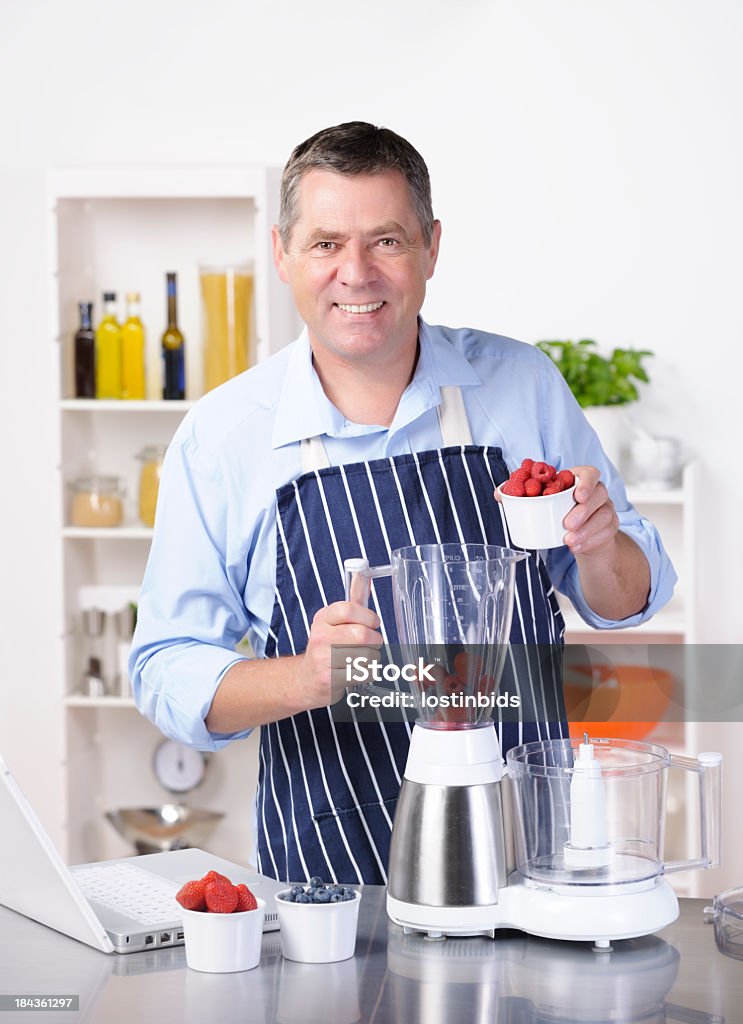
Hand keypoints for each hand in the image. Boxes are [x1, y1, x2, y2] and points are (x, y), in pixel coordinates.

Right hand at [295, 601, 382, 708]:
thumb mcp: (334, 621)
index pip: (348, 609)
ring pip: (366, 655)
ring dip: (372, 658)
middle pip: (361, 635)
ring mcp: (322, 659)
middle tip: (372, 643)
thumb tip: (364, 575)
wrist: (306, 679)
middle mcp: (320, 637)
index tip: (373, 623)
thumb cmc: (327, 647)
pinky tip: (357, 671)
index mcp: (322, 618)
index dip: (368, 616)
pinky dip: (367, 673)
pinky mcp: (328, 679)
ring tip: (362, 658)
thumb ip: (352, 600)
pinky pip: (363, 673)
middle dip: (375, 640)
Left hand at [492, 464, 618, 555]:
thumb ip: (521, 496)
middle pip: (599, 495)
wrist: (580, 536)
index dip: (586, 482)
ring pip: (604, 516)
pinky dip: (590, 541)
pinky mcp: (609, 528)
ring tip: (569, 540)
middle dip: (584, 510)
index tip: (576, 495)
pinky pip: (606, 533)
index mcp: (580, 480)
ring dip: (586, 530)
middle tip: (567, 524)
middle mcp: (597, 492)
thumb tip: (499, 496)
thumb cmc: (559, 512)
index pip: (590, 473)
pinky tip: (576, 547)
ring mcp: (606, 510)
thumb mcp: (542, 502)